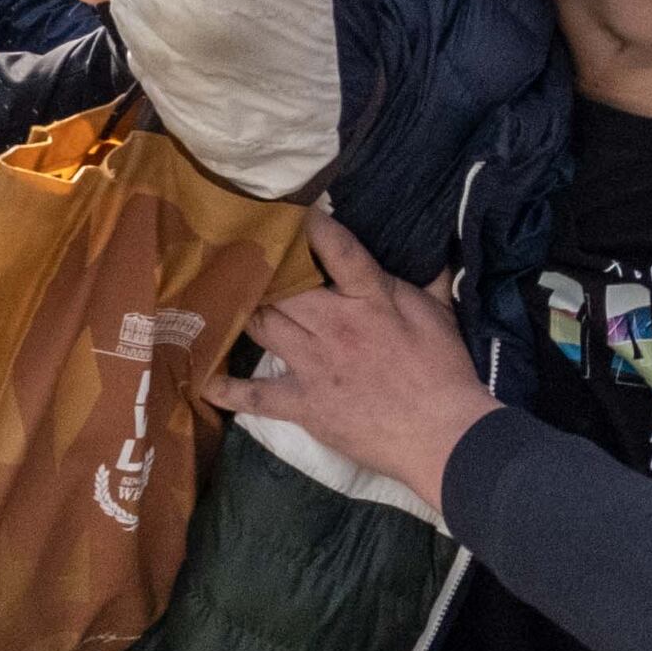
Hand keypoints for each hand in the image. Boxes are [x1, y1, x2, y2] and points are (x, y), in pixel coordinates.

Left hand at [207, 213, 495, 512]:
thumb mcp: (442, 315)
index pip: (337, 251)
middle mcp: (334, 326)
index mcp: (371, 299)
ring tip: (228, 301)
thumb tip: (433, 244)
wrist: (444, 436)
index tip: (299, 214)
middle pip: (284, 288)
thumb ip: (430, 278)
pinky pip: (256, 396)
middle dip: (266, 271)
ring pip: (263, 326)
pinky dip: (228, 390)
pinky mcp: (304, 404)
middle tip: (248, 260)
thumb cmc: (445, 372)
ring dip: (246, 312)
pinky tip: (205, 382)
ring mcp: (314, 366)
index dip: (314, 228)